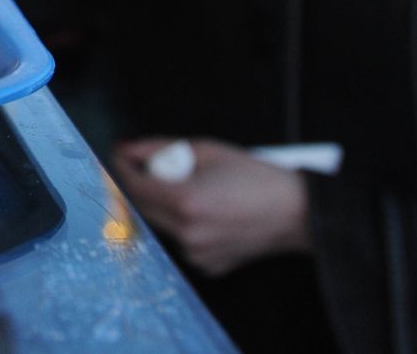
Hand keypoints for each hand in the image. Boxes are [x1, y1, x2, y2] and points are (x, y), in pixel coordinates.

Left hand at [111, 138, 311, 276]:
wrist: (297, 213)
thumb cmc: (256, 177)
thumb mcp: (206, 150)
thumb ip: (161, 149)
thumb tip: (128, 150)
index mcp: (185, 202)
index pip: (133, 186)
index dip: (121, 167)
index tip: (119, 155)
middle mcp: (186, 234)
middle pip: (141, 208)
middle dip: (140, 186)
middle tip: (150, 167)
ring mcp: (196, 254)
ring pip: (160, 225)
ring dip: (162, 205)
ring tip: (190, 189)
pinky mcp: (208, 266)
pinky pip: (181, 241)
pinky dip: (183, 224)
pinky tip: (206, 212)